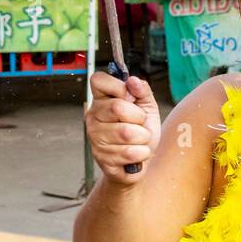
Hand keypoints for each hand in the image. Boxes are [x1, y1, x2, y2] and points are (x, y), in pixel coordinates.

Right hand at [86, 69, 160, 183]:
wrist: (141, 160)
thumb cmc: (141, 131)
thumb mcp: (147, 106)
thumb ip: (142, 91)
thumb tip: (133, 81)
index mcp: (101, 100)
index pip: (98, 80)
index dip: (119, 86)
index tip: (130, 98)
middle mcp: (93, 117)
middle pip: (117, 107)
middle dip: (139, 117)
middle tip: (140, 124)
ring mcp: (95, 138)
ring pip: (126, 133)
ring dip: (143, 138)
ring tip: (139, 140)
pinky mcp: (102, 158)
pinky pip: (130, 152)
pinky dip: (142, 153)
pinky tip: (137, 153)